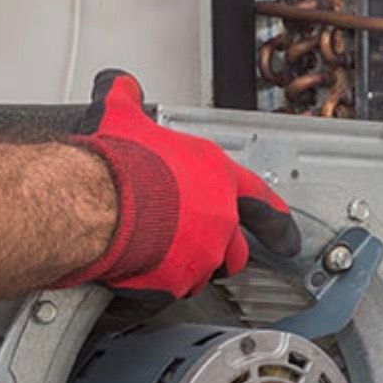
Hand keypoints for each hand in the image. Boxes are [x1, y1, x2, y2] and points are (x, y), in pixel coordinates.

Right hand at [59, 70, 300, 295]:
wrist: (94, 202)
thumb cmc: (117, 164)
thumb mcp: (123, 117)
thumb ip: (127, 98)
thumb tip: (121, 86)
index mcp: (216, 178)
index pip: (261, 201)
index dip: (277, 221)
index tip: (288, 238)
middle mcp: (218, 220)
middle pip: (235, 250)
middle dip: (222, 252)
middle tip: (197, 247)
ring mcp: (199, 256)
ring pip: (201, 275)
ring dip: (184, 270)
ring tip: (157, 258)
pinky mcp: (171, 285)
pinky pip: (165, 296)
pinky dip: (151, 292)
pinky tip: (135, 280)